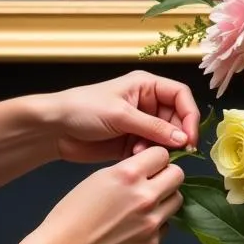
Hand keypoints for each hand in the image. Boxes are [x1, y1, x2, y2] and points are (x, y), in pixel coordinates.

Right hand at [36, 146, 184, 243]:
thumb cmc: (71, 217)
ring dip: (164, 200)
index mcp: (129, 174)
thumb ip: (128, 171)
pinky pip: (165, 226)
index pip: (163, 154)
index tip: (149, 166)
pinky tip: (136, 228)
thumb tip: (150, 169)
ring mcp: (151, 222)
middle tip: (153, 183)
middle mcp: (145, 196)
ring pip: (176, 200)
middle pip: (177, 175)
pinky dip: (156, 225)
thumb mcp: (98, 179)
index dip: (155, 160)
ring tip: (144, 206)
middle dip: (166, 176)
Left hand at [48, 71, 199, 162]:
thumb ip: (154, 127)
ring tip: (143, 153)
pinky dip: (147, 155)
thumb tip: (184, 139)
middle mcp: (148, 103)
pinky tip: (134, 157)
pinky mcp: (131, 142)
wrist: (54, 129)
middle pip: (177, 118)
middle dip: (175, 135)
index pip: (181, 96)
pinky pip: (150, 149)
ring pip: (165, 137)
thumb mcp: (121, 115)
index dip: (190, 115)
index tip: (190, 138)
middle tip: (174, 153)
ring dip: (160, 147)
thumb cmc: (85, 109)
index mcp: (147, 86)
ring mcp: (140, 123)